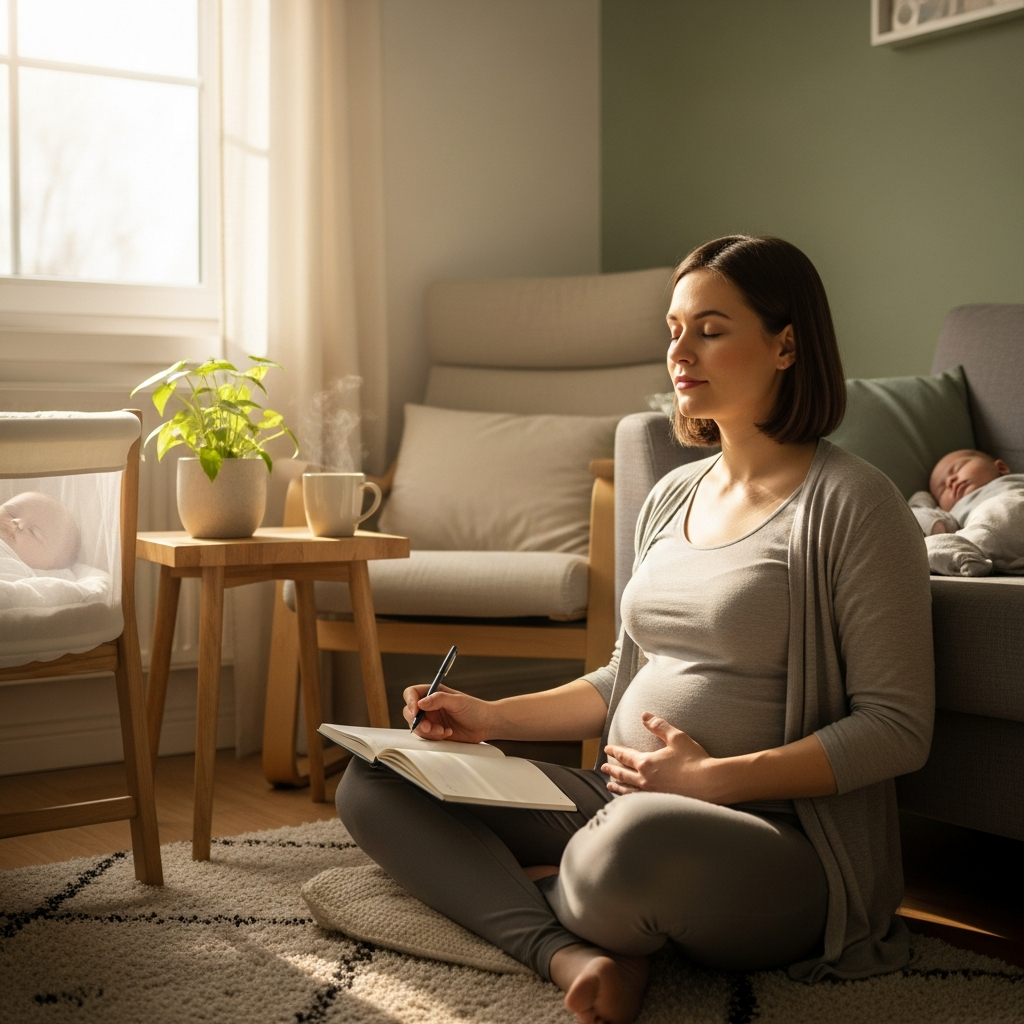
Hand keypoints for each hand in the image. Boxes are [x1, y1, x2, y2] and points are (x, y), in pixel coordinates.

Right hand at [402, 683, 494, 743]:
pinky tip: (447, 733)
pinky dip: (434, 737)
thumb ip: (439, 699)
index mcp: (434, 693)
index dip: (410, 701)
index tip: (416, 711)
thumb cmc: (476, 709)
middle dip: (417, 721)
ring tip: (442, 731)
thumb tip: (421, 702)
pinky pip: (426, 737)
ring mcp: (432, 720)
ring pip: (416, 726)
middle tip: (429, 727)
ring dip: (427, 731)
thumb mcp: (458, 701)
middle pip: (410, 712)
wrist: (486, 725)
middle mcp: (430, 706)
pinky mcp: (435, 732)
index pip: (412, 693)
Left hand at [602, 712, 719, 799]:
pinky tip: (628, 799)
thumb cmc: (695, 759)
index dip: (615, 751)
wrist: (710, 784)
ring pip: (628, 790)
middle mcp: (645, 780)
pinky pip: (638, 800)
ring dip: (617, 786)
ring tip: (609, 785)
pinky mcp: (660, 803)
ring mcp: (652, 793)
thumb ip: (659, 726)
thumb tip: (644, 715)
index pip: (625, 755)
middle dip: (612, 769)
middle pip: (623, 773)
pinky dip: (628, 798)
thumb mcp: (676, 737)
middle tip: (603, 768)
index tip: (607, 749)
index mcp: (646, 763)